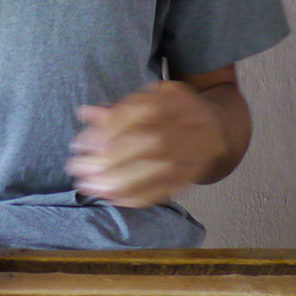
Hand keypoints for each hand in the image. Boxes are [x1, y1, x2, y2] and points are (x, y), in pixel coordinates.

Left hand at [65, 81, 226, 207]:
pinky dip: (135, 198)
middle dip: (109, 159)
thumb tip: (86, 113)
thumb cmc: (172, 111)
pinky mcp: (191, 176)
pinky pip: (164, 191)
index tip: (79, 144)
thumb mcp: (148, 98)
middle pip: (150, 144)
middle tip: (79, 169)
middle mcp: (188, 125)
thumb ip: (118, 108)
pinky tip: (111, 197)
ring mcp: (193, 153)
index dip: (108, 130)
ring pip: (157, 172)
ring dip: (118, 183)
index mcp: (175, 99)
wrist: (216, 127)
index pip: (140, 113)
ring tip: (89, 186)